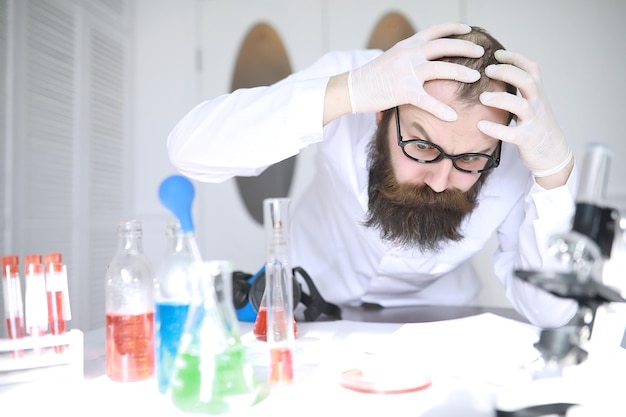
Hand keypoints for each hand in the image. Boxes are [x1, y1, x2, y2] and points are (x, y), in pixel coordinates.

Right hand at [348, 22, 483, 120]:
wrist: (352, 88)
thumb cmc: (371, 76)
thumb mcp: (392, 57)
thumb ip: (409, 55)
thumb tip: (423, 57)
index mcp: (407, 45)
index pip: (435, 30)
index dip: (453, 28)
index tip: (468, 29)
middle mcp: (409, 54)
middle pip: (444, 46)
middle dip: (465, 48)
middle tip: (481, 52)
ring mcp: (407, 71)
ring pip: (442, 68)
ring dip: (461, 72)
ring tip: (476, 77)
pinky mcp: (403, 91)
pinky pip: (427, 100)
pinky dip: (441, 109)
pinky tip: (453, 116)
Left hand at [477, 49, 572, 177]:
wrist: (554, 154)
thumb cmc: (538, 127)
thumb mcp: (534, 105)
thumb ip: (521, 91)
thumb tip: (499, 74)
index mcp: (538, 94)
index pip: (531, 69)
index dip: (516, 58)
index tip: (497, 53)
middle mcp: (538, 105)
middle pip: (528, 81)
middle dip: (508, 72)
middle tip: (488, 70)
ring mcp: (534, 122)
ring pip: (521, 105)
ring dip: (501, 99)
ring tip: (483, 97)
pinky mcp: (527, 140)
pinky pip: (511, 133)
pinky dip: (496, 129)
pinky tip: (481, 125)